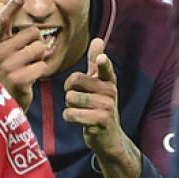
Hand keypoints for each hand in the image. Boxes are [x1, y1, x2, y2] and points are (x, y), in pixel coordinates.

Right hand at [0, 0, 51, 111]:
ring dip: (39, 58)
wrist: (4, 104)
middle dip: (36, 44)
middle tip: (26, 59)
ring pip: (39, 48)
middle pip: (33, 33)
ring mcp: (7, 66)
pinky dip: (41, 72)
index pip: (4, 21)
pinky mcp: (18, 79)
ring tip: (28, 68)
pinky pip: (42, 65)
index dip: (12, 7)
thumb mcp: (3, 50)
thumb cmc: (8, 73)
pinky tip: (30, 79)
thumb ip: (4, 28)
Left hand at [63, 38, 123, 158]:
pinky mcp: (99, 121)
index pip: (105, 68)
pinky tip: (78, 120)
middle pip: (74, 80)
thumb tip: (98, 40)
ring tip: (80, 110)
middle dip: (69, 90)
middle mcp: (110, 92)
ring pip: (70, 98)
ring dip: (69, 105)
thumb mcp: (100, 84)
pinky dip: (68, 116)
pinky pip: (70, 114)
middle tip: (77, 98)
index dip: (102, 63)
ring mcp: (106, 107)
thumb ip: (96, 63)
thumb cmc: (100, 106)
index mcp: (109, 80)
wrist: (109, 137)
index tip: (101, 59)